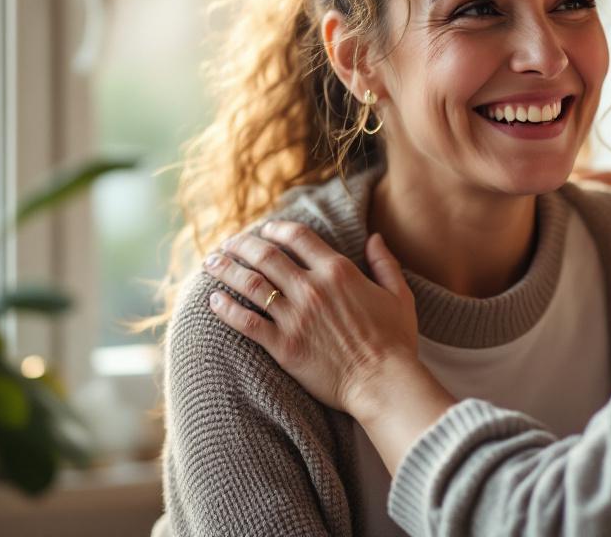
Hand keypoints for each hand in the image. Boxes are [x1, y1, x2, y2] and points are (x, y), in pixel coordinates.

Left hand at [204, 221, 418, 413]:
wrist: (383, 382)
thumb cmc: (395, 341)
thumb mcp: (399, 295)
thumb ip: (385, 263)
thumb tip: (375, 238)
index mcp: (338, 271)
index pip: (298, 237)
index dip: (276, 228)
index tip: (264, 229)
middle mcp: (312, 288)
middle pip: (266, 255)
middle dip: (242, 245)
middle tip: (227, 244)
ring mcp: (295, 317)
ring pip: (251, 284)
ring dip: (226, 269)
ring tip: (211, 263)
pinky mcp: (283, 346)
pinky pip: (246, 322)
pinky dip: (226, 309)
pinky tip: (213, 301)